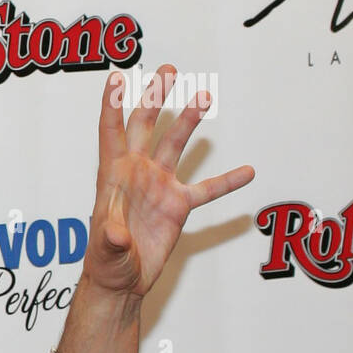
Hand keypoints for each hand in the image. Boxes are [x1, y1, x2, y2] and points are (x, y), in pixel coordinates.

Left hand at [85, 63, 253, 298]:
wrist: (121, 281)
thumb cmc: (105, 263)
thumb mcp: (105, 251)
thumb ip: (110, 239)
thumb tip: (116, 233)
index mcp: (112, 177)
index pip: (110, 133)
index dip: (112, 106)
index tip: (116, 78)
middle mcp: (136, 174)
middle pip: (145, 127)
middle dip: (154, 98)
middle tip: (169, 71)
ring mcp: (159, 187)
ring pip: (175, 147)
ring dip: (188, 122)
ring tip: (203, 96)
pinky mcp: (178, 206)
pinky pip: (207, 190)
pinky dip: (226, 181)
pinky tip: (247, 170)